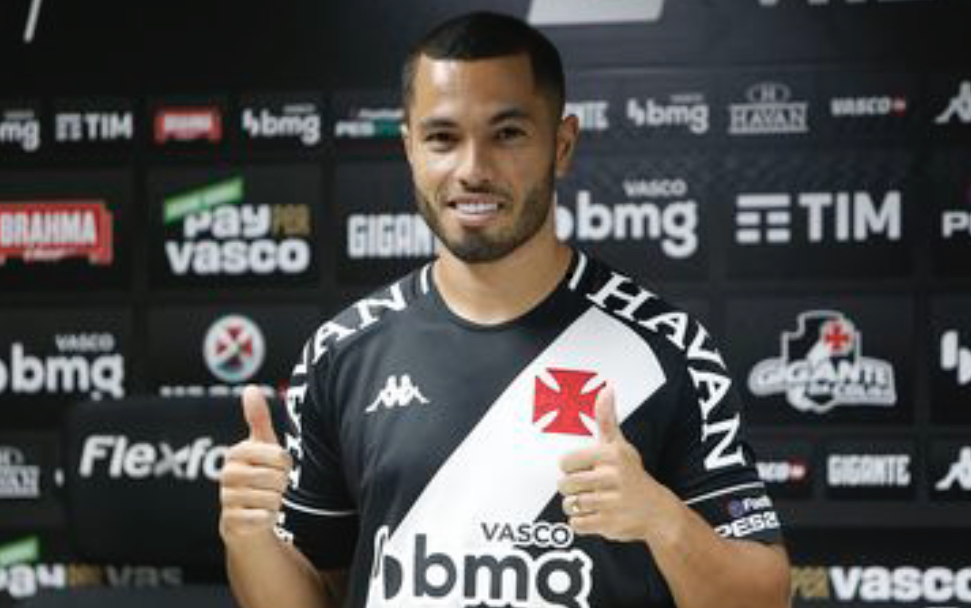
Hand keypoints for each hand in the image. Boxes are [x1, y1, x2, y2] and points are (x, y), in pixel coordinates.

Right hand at [219, 385, 291, 542]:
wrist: (245, 515)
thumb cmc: (257, 473)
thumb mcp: (261, 444)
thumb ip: (258, 417)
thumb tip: (250, 388)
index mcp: (237, 453)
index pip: (280, 457)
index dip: (285, 465)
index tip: (276, 467)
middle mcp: (227, 474)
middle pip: (277, 479)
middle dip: (281, 485)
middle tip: (270, 486)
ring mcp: (227, 499)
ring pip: (272, 499)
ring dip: (275, 502)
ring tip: (264, 499)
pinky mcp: (231, 522)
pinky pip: (263, 518)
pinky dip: (268, 517)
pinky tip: (260, 515)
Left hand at [557, 386, 658, 541]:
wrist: (657, 511)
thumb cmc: (632, 475)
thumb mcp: (620, 445)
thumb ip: (606, 419)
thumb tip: (606, 389)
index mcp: (609, 456)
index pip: (564, 462)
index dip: (571, 468)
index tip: (584, 469)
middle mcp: (610, 477)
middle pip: (564, 485)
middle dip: (572, 489)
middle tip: (591, 487)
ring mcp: (610, 502)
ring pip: (569, 505)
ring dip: (578, 506)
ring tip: (595, 501)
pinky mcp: (608, 524)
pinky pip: (576, 524)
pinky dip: (582, 522)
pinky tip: (598, 515)